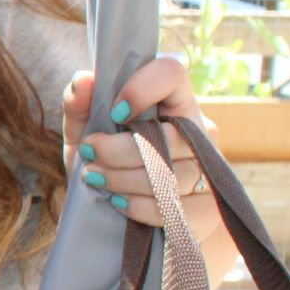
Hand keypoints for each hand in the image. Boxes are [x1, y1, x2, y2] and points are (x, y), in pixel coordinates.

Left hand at [61, 58, 225, 245]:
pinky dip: (145, 208)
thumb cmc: (103, 163)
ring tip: (98, 180)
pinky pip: (185, 211)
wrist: (117, 216)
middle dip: (121, 150)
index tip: (115, 111)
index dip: (143, 88)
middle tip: (90, 155)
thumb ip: (79, 106)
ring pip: (178, 176)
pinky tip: (120, 203)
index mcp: (171, 101)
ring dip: (127, 180)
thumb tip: (83, 80)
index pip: (172, 73)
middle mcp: (199, 131)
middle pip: (173, 136)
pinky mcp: (210, 210)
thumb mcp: (82, 134)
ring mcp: (210, 171)